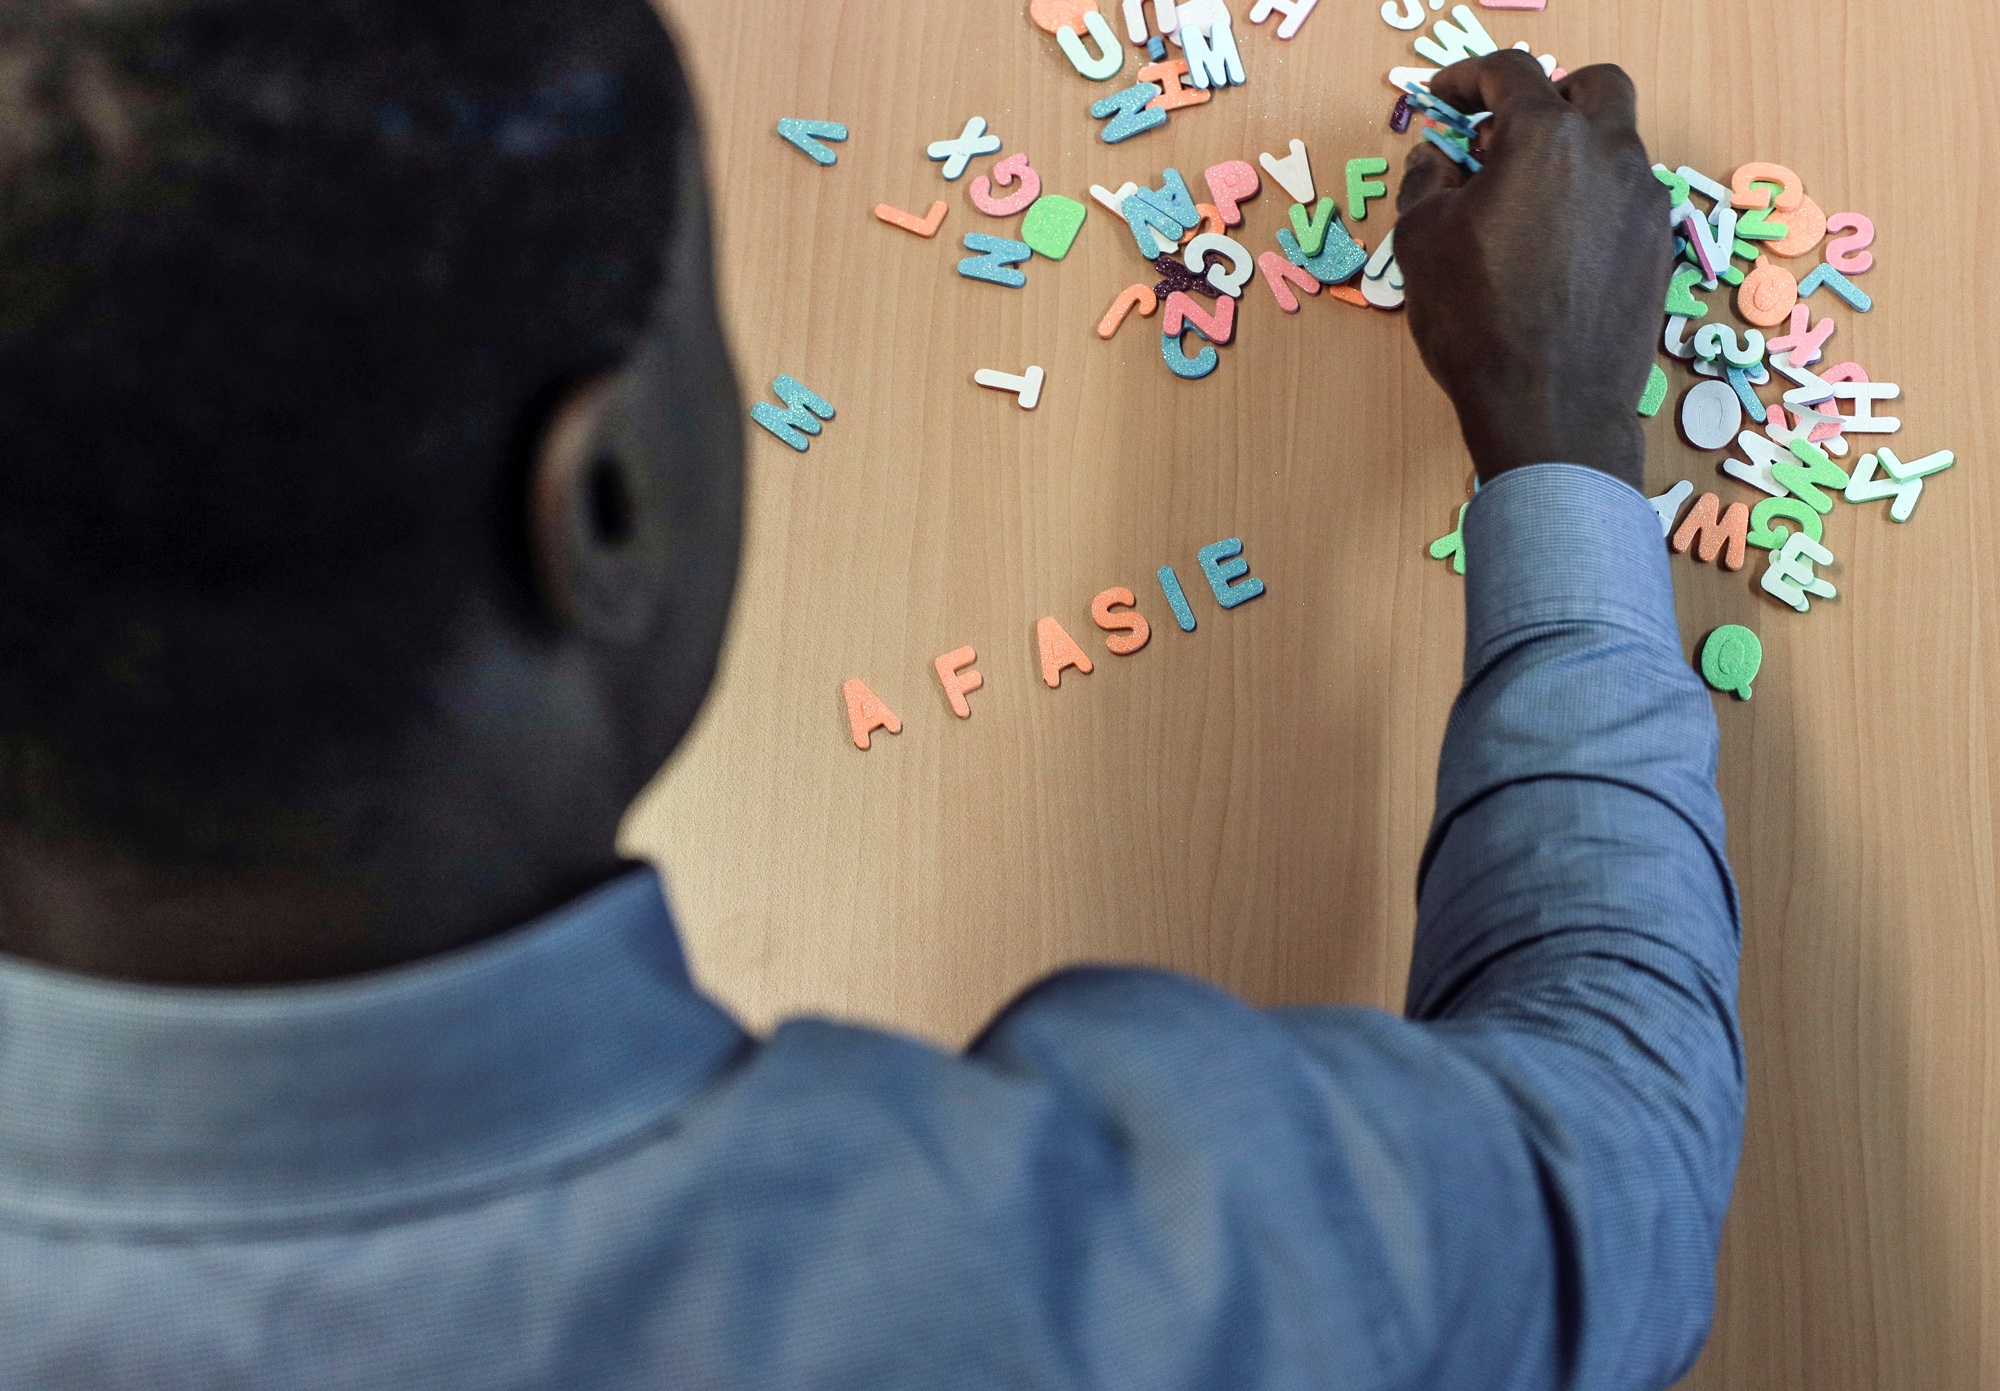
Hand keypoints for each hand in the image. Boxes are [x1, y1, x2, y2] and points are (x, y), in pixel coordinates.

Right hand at [1394, 51, 1671, 491]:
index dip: (1468, 77)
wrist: (1552, 407)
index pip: (1511, 73)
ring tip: (1523, 202)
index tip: (1443, 98)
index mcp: (1547, 138)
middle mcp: (1609, 154)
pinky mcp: (1659, 249)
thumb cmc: (1477, 321)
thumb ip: (1426, 181)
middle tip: (1503, 136)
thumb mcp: (1421, 242)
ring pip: (1615, 145)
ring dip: (1571, 154)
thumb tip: (1436, 158)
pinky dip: (1590, 201)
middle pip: (1594, 87)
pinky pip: (1625, 200)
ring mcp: (1645, 202)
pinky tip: (1554, 247)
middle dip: (1548, 98)